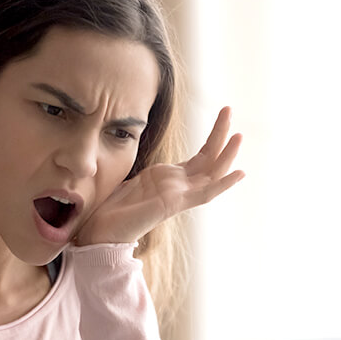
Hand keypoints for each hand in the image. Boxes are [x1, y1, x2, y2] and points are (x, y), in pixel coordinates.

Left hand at [75, 107, 244, 245]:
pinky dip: (223, 184)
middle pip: (208, 158)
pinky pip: (204, 194)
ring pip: (211, 173)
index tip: (223, 116)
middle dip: (220, 134)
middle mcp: (177, 186)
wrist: (100, 230)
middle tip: (228, 108)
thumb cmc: (112, 208)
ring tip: (240, 135)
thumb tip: (132, 155)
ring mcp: (178, 195)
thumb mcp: (130, 179)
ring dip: (227, 154)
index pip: (199, 157)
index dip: (213, 138)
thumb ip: (142, 171)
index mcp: (168, 179)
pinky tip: (240, 172)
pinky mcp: (174, 204)